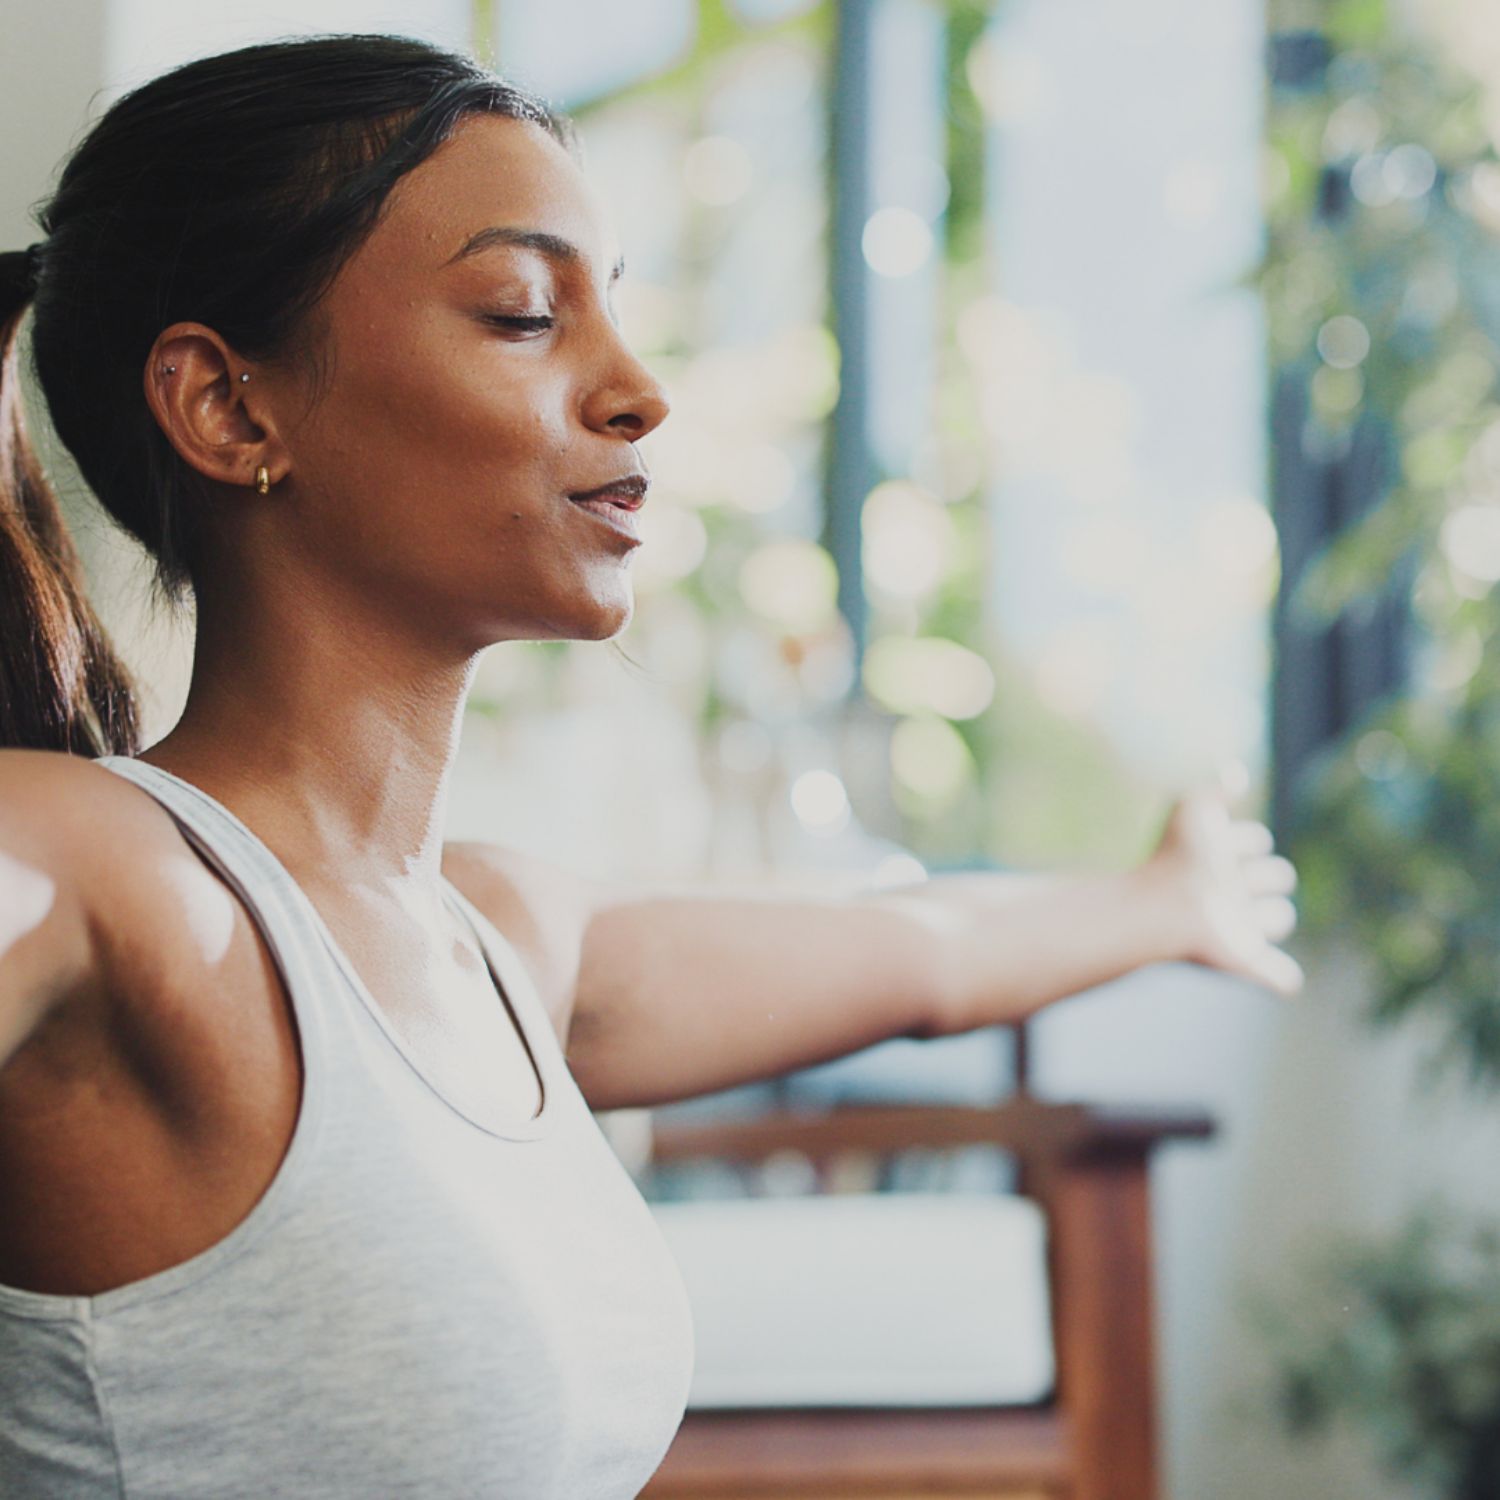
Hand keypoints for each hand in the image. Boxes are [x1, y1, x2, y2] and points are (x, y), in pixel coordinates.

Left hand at [1139, 769, 1303, 997]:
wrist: (1166, 906)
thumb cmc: (1175, 857)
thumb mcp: (1192, 810)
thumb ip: (1215, 788)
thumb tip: (1236, 772)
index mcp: (1218, 859)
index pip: (1256, 841)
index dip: (1247, 838)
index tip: (1223, 844)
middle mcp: (1230, 892)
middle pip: (1276, 877)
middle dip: (1267, 873)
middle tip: (1233, 880)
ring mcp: (1238, 928)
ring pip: (1277, 918)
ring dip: (1269, 914)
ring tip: (1233, 911)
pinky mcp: (1244, 960)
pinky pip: (1275, 973)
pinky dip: (1278, 976)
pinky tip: (1284, 979)